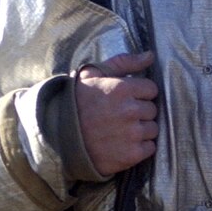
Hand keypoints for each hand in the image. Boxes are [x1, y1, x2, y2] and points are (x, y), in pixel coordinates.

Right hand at [74, 51, 157, 175]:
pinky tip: (123, 144)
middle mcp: (129, 110)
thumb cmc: (76, 104)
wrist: (59, 139)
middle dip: (140, 112)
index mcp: (121, 88)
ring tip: (122, 130)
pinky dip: (140, 147)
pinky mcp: (131, 154)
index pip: (151, 89)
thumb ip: (123, 62)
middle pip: (152, 109)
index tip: (127, 99)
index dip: (140, 93)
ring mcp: (131, 134)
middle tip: (121, 116)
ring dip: (141, 130)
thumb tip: (150, 55)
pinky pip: (150, 147)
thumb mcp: (92, 75)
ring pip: (153, 129)